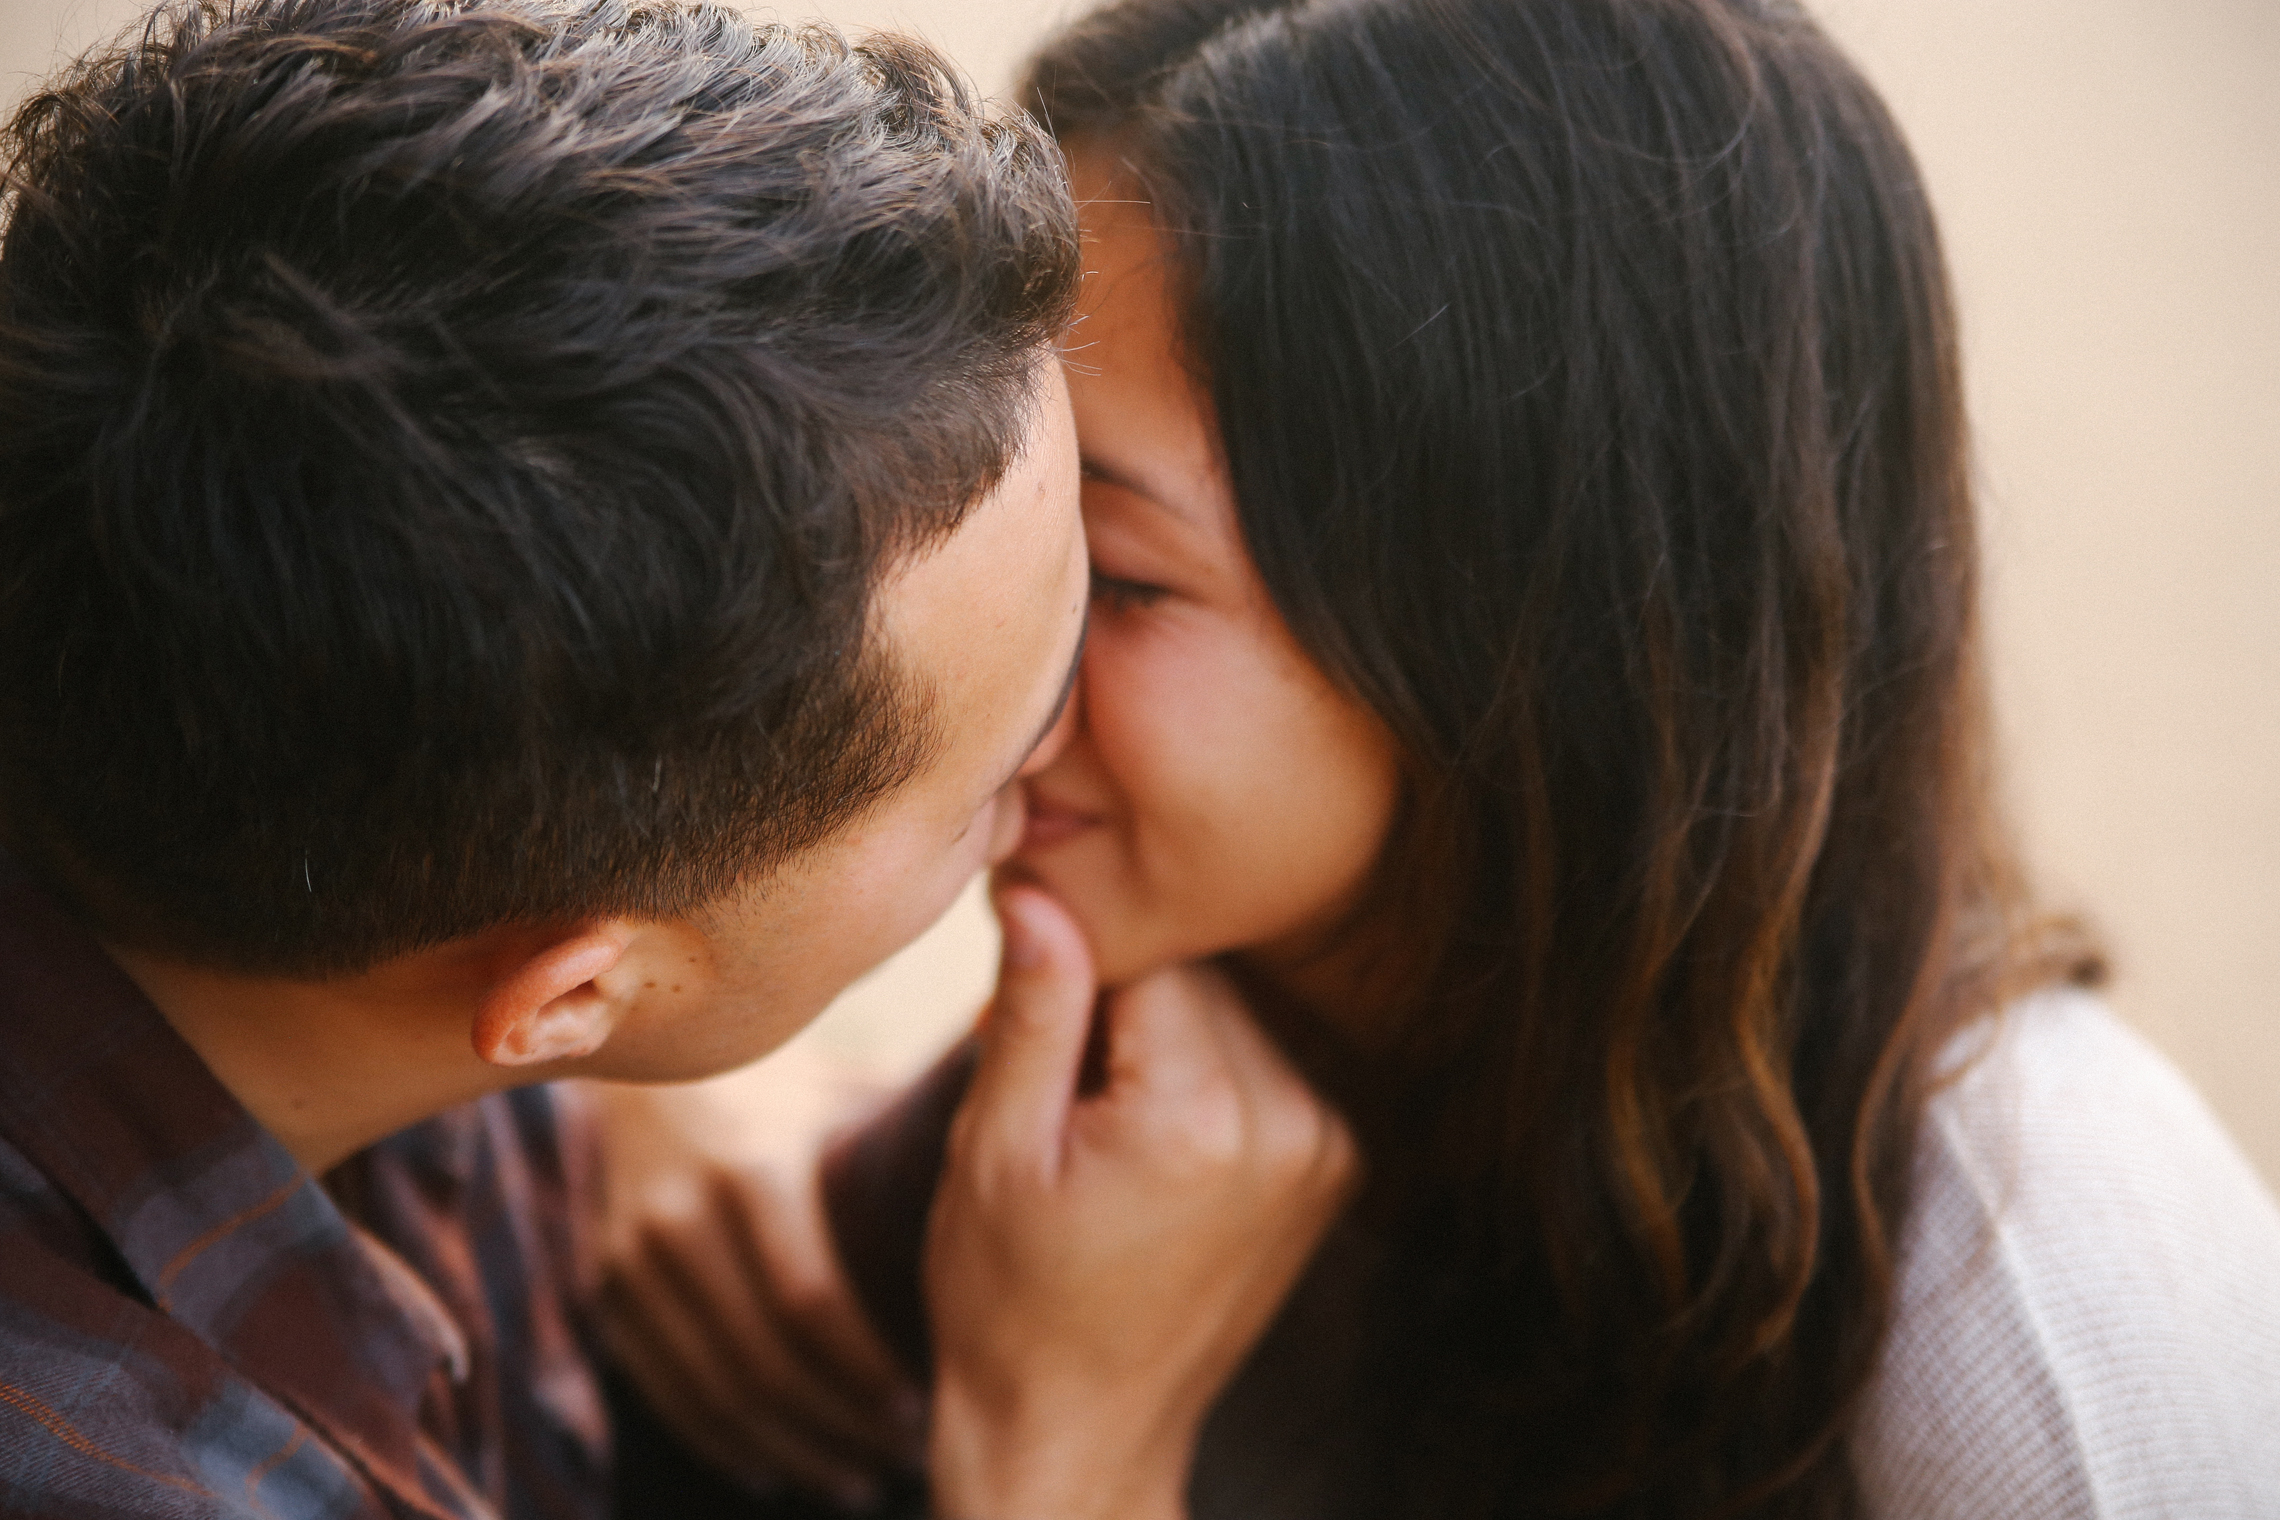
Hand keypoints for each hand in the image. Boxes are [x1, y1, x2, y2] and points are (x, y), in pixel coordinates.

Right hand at [588, 1055, 923, 1508]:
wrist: (651, 1061)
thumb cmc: (787, 1085)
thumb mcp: (846, 1091)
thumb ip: (922, 1123)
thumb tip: (1032, 1140)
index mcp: (750, 1169)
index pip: (811, 1303)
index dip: (867, 1371)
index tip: (924, 1406)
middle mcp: (680, 1218)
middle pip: (765, 1363)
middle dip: (838, 1427)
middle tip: (904, 1458)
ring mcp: (632, 1258)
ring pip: (716, 1392)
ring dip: (790, 1451)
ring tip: (858, 1480)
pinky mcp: (606, 1288)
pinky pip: (667, 1390)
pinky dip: (724, 1443)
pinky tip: (776, 1472)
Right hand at [924, 886, 1359, 1519]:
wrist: (1082, 1429)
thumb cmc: (1011, 1300)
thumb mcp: (994, 1151)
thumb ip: (1031, 1011)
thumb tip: (1038, 891)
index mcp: (1199, 1116)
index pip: (1146, 956)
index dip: (1072, 959)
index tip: (1018, 995)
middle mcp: (1288, 1123)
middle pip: (1200, 978)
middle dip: (1122, 1001)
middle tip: (1054, 1079)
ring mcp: (1325, 1147)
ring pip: (1234, 1013)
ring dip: (1167, 1034)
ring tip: (1099, 1122)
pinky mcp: (1336, 1164)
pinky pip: (1264, 1064)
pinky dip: (1206, 1075)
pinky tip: (1150, 1142)